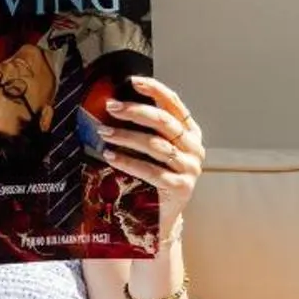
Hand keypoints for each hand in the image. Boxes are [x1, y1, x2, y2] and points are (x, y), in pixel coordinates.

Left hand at [102, 76, 204, 244]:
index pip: (174, 104)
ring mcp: (190, 169)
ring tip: (104, 132)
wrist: (163, 218)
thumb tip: (118, 103)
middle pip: (163, 122)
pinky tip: (110, 156)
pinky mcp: (180, 188)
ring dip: (126, 136)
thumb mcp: (157, 149)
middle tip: (111, 107)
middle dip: (135, 111)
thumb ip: (148, 129)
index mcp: (191, 133)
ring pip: (155, 145)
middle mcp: (195, 148)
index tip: (133, 81)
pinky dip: (128, 162)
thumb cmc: (156, 177)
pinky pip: (151, 170)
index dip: (155, 90)